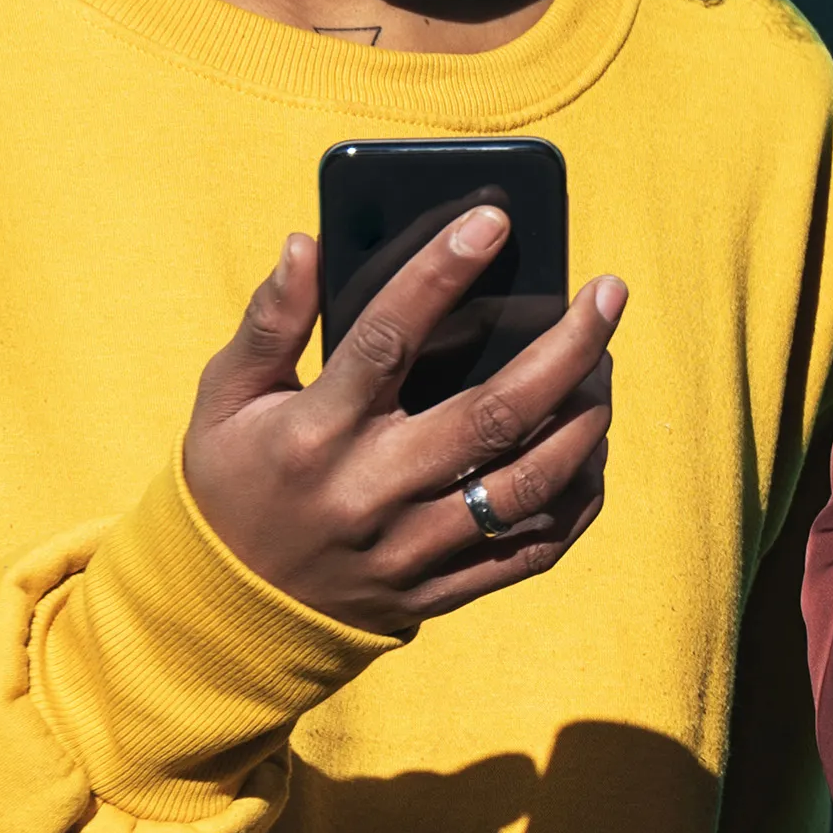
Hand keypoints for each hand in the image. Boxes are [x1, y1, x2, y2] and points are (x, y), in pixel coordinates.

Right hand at [184, 205, 620, 633]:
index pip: (386, 340)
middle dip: (566, 349)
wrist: (232, 612)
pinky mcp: (440, 591)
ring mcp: (412, 549)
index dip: (441, 274)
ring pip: (527, 486)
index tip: (492, 220)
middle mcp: (371, 492)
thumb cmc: (234, 482)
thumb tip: (308, 243)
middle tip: (608, 295)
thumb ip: (269, 323)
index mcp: (314, 433)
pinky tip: (592, 450)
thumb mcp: (225, 399)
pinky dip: (577, 500)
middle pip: (493, 415)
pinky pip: (531, 550)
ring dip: (584, 423)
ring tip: (605, 370)